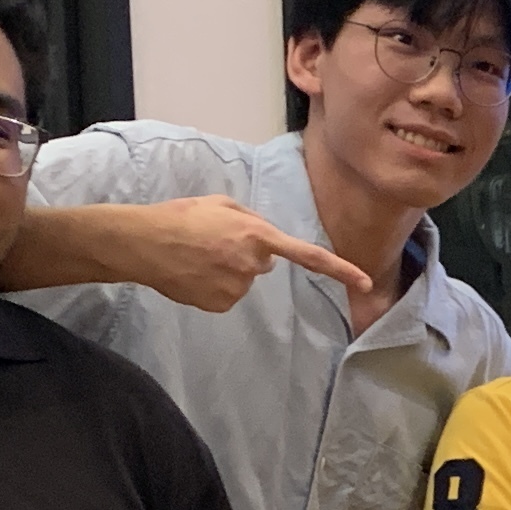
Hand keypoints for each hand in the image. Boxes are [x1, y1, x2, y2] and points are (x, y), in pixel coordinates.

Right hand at [115, 197, 370, 313]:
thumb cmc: (181, 217)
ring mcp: (237, 288)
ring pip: (243, 280)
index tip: (366, 283)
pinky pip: (227, 295)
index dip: (340, 269)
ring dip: (227, 269)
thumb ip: (251, 220)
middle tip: (213, 241)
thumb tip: (264, 246)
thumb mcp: (222, 204)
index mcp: (257, 234)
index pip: (308, 256)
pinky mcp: (220, 305)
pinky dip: (214, 286)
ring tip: (199, 255)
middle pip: (262, 263)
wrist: (143, 243)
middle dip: (246, 253)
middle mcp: (252, 265)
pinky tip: (194, 273)